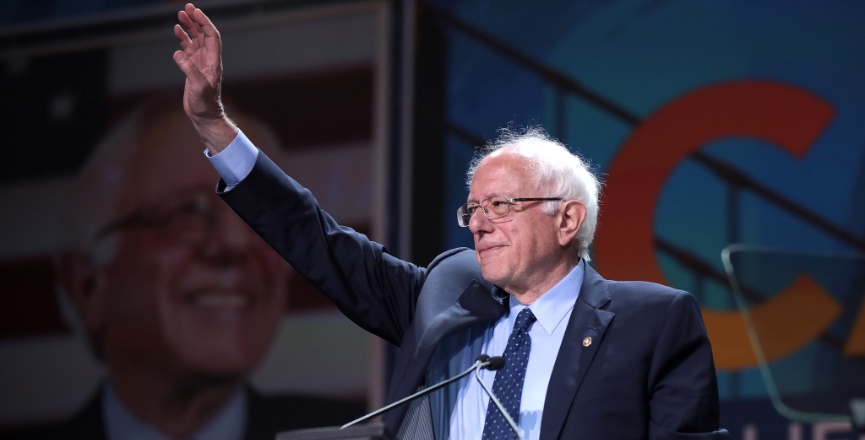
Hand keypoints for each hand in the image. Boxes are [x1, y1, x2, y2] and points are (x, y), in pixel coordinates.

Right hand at [173, 3, 236, 151]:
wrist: (204, 115)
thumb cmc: (204, 103)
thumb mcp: (198, 87)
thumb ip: (189, 69)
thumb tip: (178, 54)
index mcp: (213, 61)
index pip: (211, 36)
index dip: (204, 22)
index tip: (195, 11)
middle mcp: (209, 60)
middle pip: (204, 34)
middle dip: (196, 20)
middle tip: (186, 7)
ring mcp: (201, 63)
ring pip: (196, 40)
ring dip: (189, 27)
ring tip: (180, 15)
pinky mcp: (193, 68)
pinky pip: (189, 49)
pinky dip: (183, 40)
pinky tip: (177, 32)